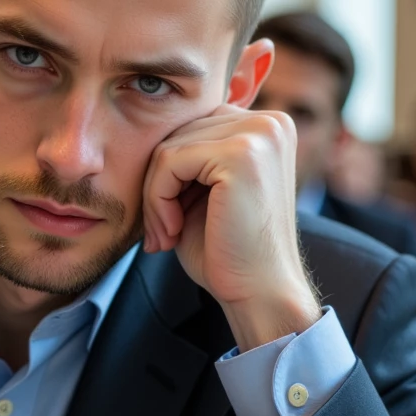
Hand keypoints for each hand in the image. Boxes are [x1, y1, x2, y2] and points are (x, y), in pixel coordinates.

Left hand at [141, 105, 320, 350]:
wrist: (260, 293)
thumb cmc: (229, 252)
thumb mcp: (205, 193)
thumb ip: (189, 158)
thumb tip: (144, 128)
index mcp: (267, 127)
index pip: (192, 128)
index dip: (170, 174)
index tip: (167, 219)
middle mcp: (271, 121)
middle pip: (179, 133)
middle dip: (158, 186)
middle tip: (160, 233)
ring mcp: (259, 134)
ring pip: (169, 147)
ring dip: (155, 197)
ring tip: (165, 235)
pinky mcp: (241, 155)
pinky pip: (169, 162)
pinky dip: (158, 201)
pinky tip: (172, 232)